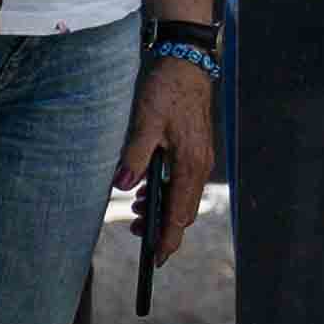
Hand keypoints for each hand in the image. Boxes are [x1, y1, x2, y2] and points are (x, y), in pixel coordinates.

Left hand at [112, 56, 220, 235]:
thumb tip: (123, 185)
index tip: (156, 259)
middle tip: (134, 230)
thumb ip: (135, 156)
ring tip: (134, 210)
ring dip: (161, 209)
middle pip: (183, 211)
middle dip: (162, 227)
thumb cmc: (167, 90)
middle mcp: (199, 166)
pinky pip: (183, 183)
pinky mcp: (195, 151)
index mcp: (189, 164)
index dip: (167, 239)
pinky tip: (146, 187)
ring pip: (182, 198)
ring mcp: (199, 159)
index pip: (179, 214)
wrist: (187, 64)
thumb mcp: (146, 122)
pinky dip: (166, 193)